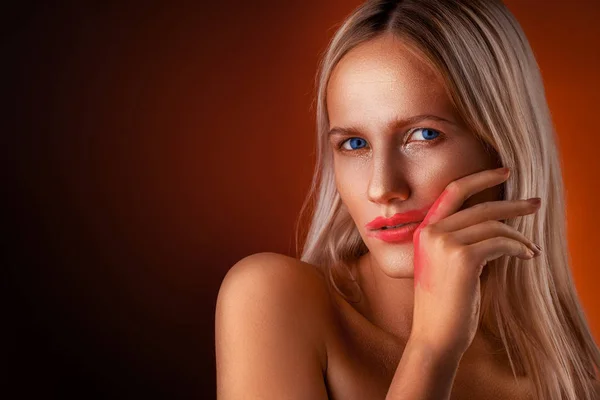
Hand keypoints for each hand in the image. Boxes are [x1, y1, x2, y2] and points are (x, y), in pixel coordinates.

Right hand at [409, 167, 541, 358]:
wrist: (435, 335)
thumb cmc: (444, 305)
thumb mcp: (444, 266)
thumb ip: (460, 242)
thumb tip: (496, 224)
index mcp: (423, 231)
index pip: (452, 191)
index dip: (480, 178)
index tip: (503, 171)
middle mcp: (431, 232)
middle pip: (480, 206)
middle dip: (513, 204)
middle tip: (535, 204)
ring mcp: (444, 243)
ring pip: (493, 225)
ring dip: (519, 236)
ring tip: (532, 249)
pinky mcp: (462, 258)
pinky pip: (500, 242)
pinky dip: (518, 248)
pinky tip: (527, 256)